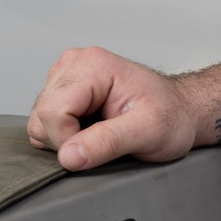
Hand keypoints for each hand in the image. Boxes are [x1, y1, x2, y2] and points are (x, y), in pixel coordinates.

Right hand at [26, 46, 198, 169]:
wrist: (180, 111)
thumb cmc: (171, 116)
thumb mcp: (149, 132)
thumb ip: (108, 143)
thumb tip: (69, 156)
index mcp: (93, 65)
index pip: (53, 111)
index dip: (69, 140)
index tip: (97, 149)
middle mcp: (74, 64)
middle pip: (42, 116)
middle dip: (67, 140)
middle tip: (104, 140)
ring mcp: (66, 76)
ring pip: (40, 121)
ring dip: (66, 138)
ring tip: (102, 133)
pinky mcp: (64, 91)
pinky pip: (45, 123)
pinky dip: (65, 135)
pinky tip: (92, 130)